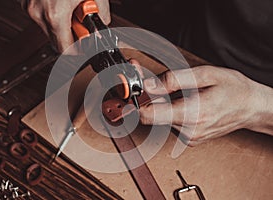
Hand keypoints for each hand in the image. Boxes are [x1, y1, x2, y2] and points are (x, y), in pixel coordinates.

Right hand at [25, 0, 110, 51]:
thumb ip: (101, 13)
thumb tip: (103, 23)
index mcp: (55, 15)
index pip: (65, 49)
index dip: (78, 49)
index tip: (84, 45)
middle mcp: (38, 13)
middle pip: (56, 40)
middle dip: (70, 35)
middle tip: (80, 22)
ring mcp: (29, 6)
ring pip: (48, 28)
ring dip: (61, 23)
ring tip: (69, 7)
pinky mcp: (26, 1)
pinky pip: (41, 15)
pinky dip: (52, 13)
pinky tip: (60, 1)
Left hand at [140, 65, 272, 145]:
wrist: (252, 107)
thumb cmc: (233, 90)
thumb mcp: (205, 75)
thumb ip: (174, 79)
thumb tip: (149, 85)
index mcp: (191, 115)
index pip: (148, 115)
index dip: (136, 100)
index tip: (131, 89)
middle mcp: (187, 131)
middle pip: (152, 114)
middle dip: (149, 96)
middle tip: (151, 79)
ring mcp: (188, 137)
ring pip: (161, 118)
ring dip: (161, 102)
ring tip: (176, 90)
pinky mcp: (189, 138)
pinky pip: (170, 122)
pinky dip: (170, 109)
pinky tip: (182, 100)